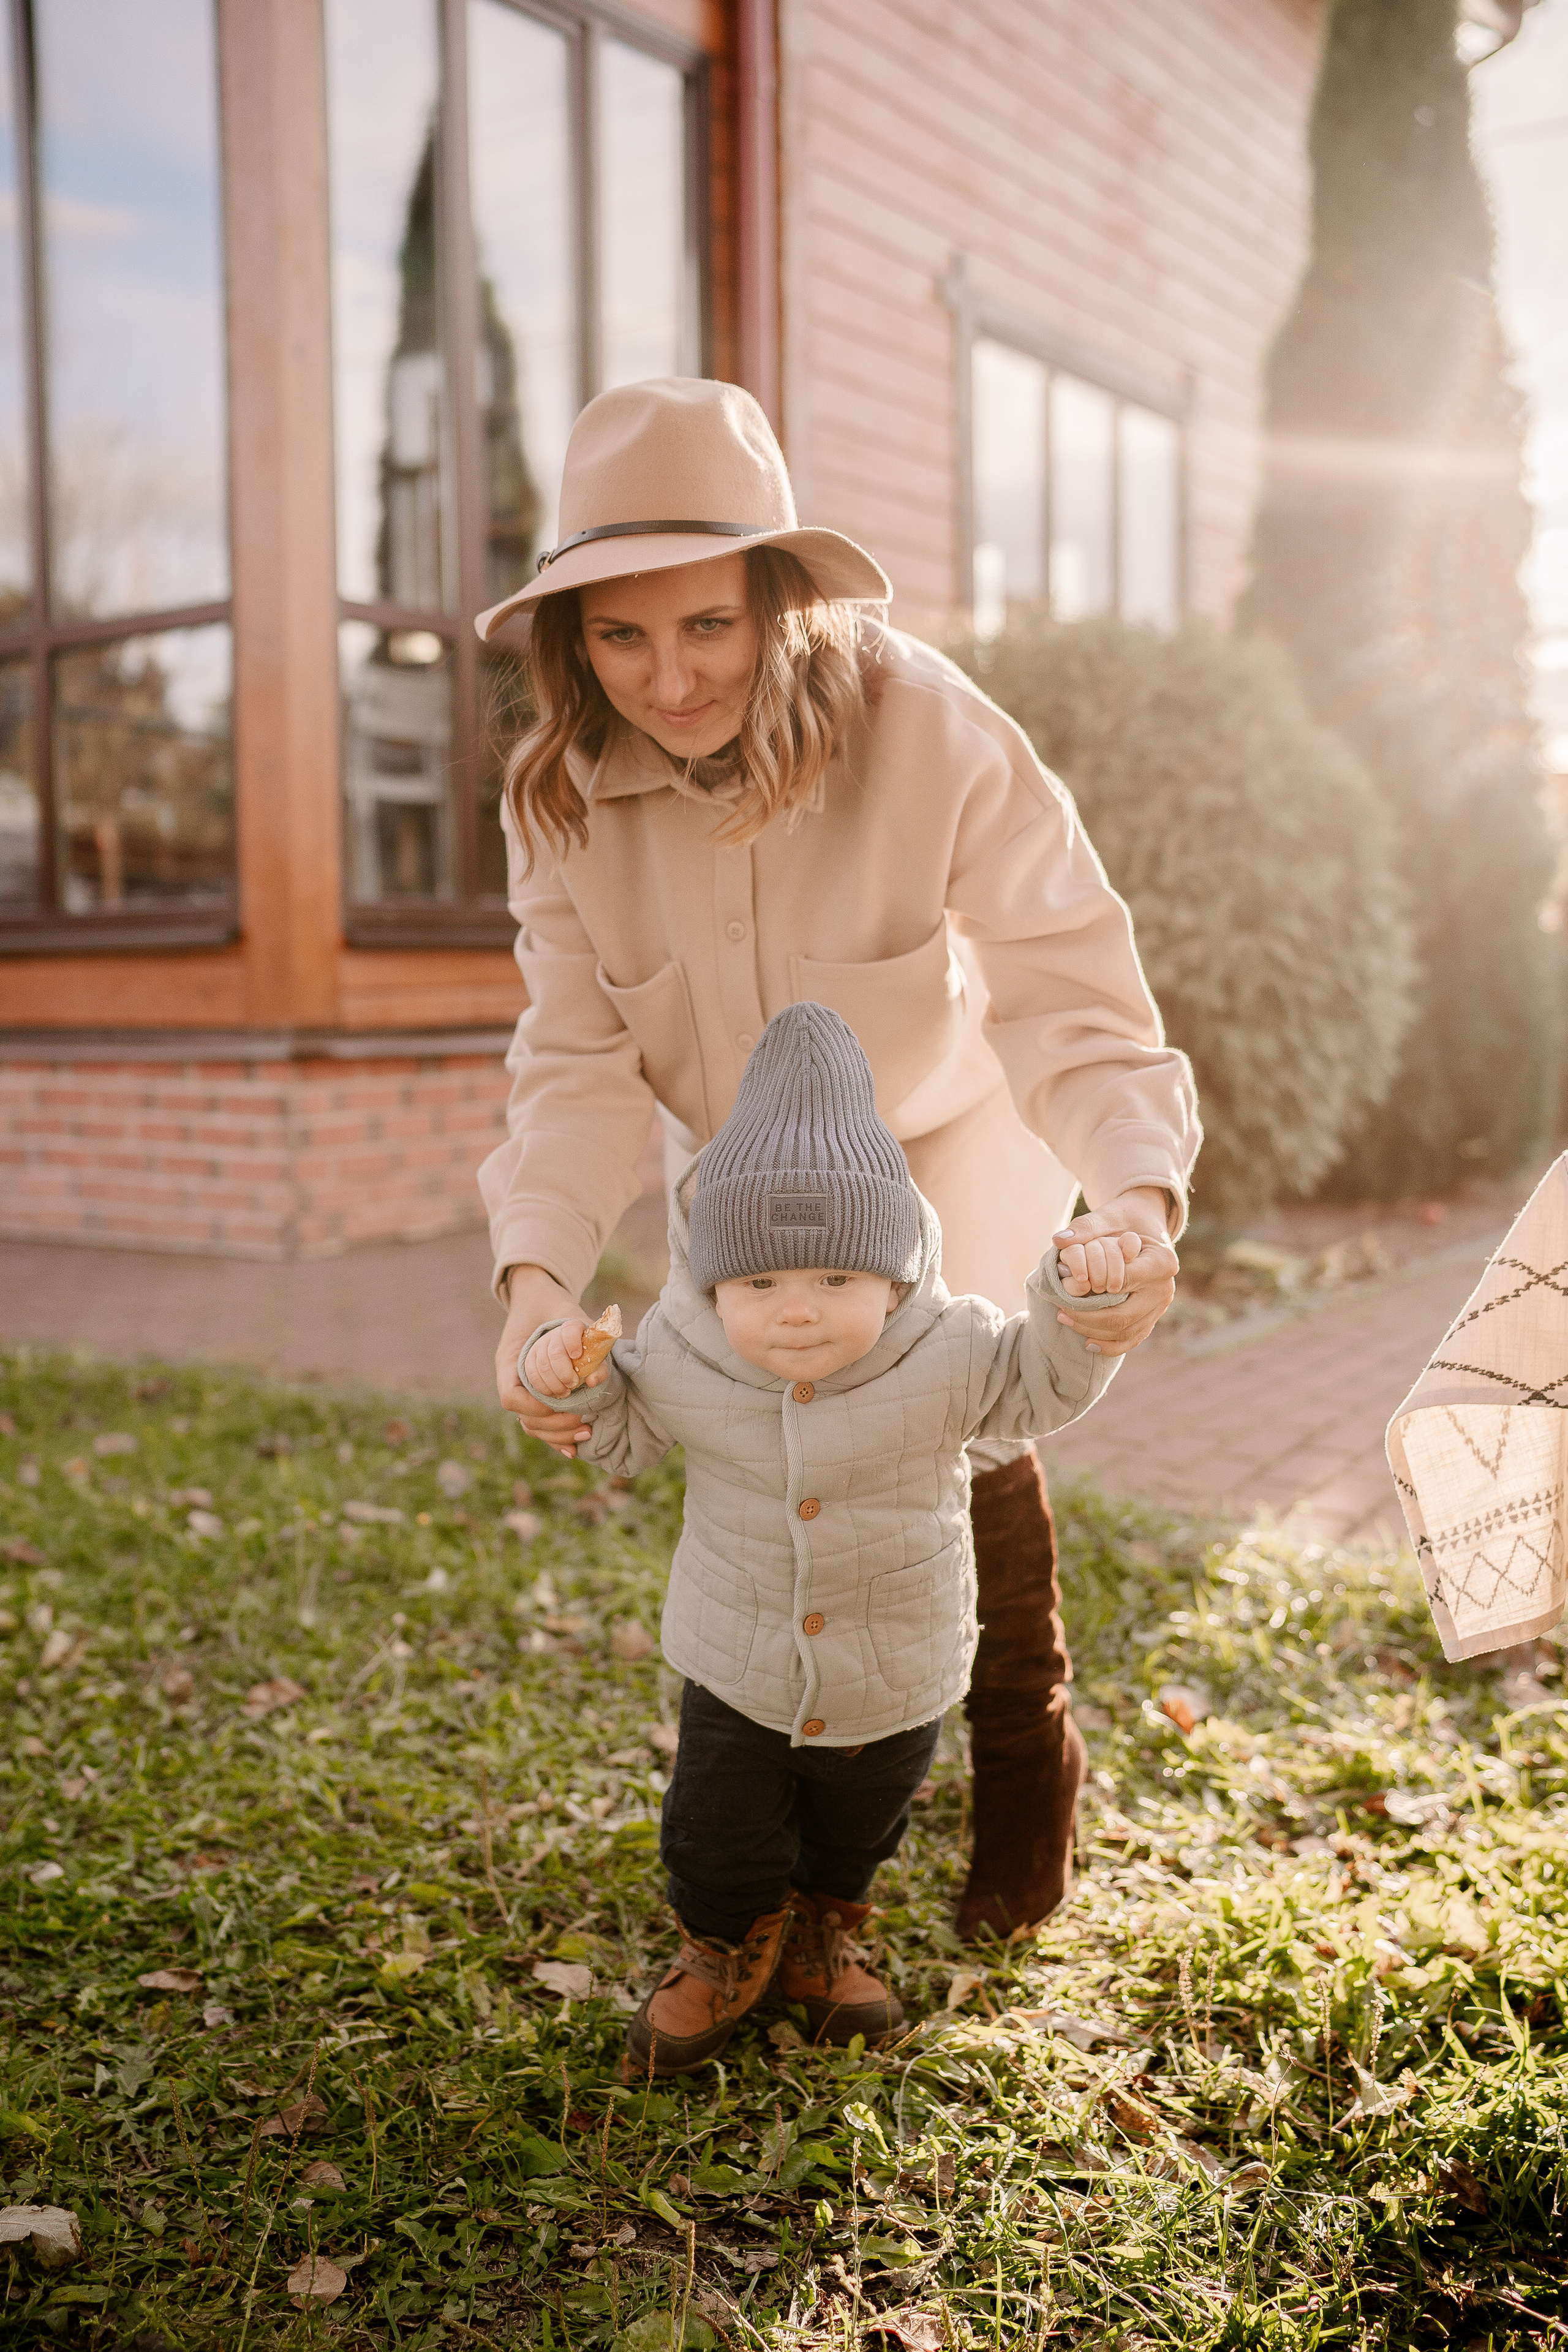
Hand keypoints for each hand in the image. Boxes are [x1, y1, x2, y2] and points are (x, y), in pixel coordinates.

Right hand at [496, 1264, 593, 1456]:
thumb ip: (578, 1332)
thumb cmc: (553, 1304)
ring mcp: (523, 1389)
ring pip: (532, 1426)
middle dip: (554, 1425)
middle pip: (524, 1417)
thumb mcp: (566, 1310)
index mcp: (510, 1360)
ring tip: (587, 1432)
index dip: (535, 1406)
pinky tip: (575, 1450)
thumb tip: (588, 1362)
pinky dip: (557, 1439)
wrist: (541, 1298)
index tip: (562, 1402)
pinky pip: (541, 1424)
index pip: (511, 1397)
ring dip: (558, 1435)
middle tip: (584, 1422)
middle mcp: (512, 1378)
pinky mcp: (537, 1395)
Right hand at [524, 1320, 612, 1399]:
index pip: (570, 1329)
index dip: (572, 1342)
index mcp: (574, 1329)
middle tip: (573, 1384)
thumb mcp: (597, 1361)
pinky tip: (553, 1393)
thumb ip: (599, 1371)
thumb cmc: (586, 1356)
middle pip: (555, 1352)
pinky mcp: (531, 1358)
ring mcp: (540, 1345)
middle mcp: (554, 1334)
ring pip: (542, 1365)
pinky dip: (543, 1387)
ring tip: (565, 1392)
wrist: (572, 1352)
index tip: (577, 1356)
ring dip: (554, 1383)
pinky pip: (532, 1374)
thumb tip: (591, 1382)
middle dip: (564, 1373)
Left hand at [1052, 1186, 1178, 1357]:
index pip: (1123, 1282)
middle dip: (1087, 1317)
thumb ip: (1085, 1227)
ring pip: (1126, 1331)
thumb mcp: (1107, 1217)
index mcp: (1162, 1261)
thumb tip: (1059, 1240)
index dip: (1093, 1287)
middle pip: (1124, 1315)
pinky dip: (1110, 1345)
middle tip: (1060, 1310)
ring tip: (1065, 1318)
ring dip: (1092, 1331)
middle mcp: (1165, 1287)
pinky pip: (1132, 1340)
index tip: (1066, 1286)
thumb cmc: (1124, 1220)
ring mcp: (1160, 1307)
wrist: (1143, 1228)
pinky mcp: (1153, 1319)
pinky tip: (1087, 1343)